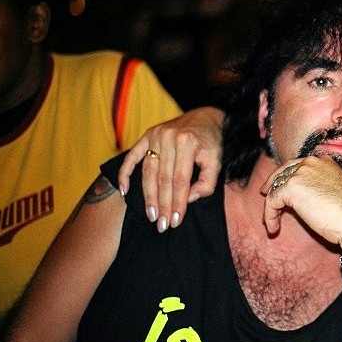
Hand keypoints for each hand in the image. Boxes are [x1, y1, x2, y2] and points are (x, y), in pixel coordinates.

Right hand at [118, 107, 224, 231]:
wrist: (206, 116)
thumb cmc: (212, 142)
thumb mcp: (217, 161)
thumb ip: (207, 183)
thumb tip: (188, 199)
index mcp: (188, 142)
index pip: (180, 180)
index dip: (177, 203)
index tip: (175, 221)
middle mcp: (169, 137)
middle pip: (163, 179)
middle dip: (162, 204)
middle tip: (161, 225)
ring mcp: (155, 135)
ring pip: (148, 171)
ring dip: (148, 196)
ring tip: (150, 215)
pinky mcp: (147, 135)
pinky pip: (133, 156)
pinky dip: (125, 174)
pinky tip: (124, 191)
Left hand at [260, 156, 341, 253]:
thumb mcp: (337, 192)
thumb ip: (322, 188)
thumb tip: (308, 196)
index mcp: (324, 161)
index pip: (299, 165)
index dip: (287, 176)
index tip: (281, 188)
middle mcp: (311, 162)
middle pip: (283, 171)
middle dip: (273, 183)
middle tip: (266, 194)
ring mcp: (300, 173)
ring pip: (276, 187)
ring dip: (271, 206)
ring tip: (271, 222)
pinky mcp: (291, 188)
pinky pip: (272, 201)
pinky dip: (269, 215)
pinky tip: (273, 228)